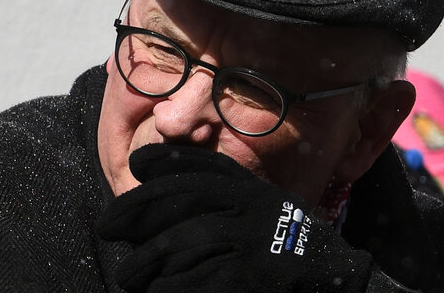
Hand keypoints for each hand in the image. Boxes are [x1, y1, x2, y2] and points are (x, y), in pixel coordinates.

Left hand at [97, 144, 379, 291]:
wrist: (336, 280)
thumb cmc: (285, 242)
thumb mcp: (258, 204)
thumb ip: (217, 184)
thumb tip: (150, 169)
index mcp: (250, 190)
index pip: (200, 167)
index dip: (164, 163)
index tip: (134, 167)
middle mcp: (250, 210)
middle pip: (180, 202)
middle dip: (136, 213)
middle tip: (107, 227)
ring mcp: (252, 244)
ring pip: (183, 245)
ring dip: (147, 262)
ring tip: (128, 277)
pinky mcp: (252, 277)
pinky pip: (199, 280)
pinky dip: (173, 287)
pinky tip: (159, 291)